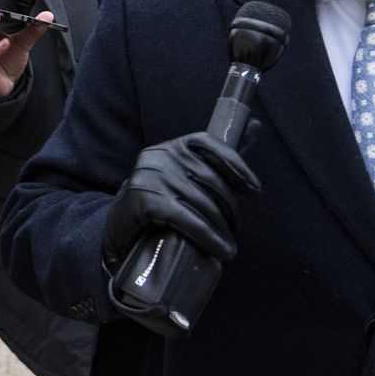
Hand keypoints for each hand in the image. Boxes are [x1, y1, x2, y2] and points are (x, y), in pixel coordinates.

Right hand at [104, 131, 260, 267]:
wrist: (118, 227)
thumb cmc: (160, 200)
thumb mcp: (185, 174)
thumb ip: (220, 155)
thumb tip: (256, 124)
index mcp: (172, 146)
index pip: (209, 143)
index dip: (236, 164)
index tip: (254, 190)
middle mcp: (160, 155)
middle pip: (210, 179)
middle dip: (231, 208)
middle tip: (236, 228)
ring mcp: (151, 177)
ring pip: (202, 202)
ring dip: (222, 229)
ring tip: (230, 247)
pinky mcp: (146, 200)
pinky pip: (188, 219)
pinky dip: (209, 238)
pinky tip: (221, 251)